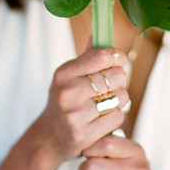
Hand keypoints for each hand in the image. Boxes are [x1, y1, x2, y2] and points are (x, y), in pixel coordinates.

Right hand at [37, 47, 129, 164]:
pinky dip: (116, 116)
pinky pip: (117, 117)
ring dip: (120, 98)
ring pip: (120, 97)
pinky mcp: (85, 135)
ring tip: (109, 100)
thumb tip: (100, 32)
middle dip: (120, 79)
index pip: (102, 56)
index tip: (118, 60)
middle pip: (116, 76)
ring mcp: (76, 115)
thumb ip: (87, 56)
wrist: (49, 137)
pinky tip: (104, 116)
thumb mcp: (68, 76)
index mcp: (64, 73)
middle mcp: (68, 92)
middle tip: (113, 83)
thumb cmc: (65, 100)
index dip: (117, 57)